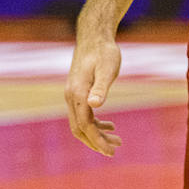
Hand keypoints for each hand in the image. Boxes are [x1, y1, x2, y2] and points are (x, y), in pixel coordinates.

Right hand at [64, 33, 122, 155]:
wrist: (94, 37)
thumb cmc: (104, 51)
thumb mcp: (107, 68)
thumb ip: (101, 86)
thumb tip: (95, 104)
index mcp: (77, 94)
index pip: (85, 125)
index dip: (97, 140)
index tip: (111, 151)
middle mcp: (71, 97)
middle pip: (80, 129)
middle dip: (96, 142)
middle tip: (114, 150)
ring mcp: (73, 95)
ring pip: (81, 123)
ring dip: (97, 134)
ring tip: (117, 140)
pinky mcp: (78, 92)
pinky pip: (84, 114)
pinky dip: (95, 123)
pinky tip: (110, 124)